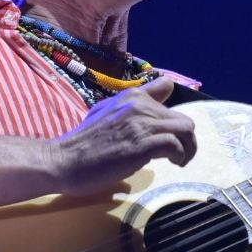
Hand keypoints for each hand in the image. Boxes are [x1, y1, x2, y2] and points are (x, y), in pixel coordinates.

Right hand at [50, 76, 197, 193]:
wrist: (64, 160)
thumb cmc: (84, 143)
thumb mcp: (106, 113)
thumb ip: (129, 107)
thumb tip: (149, 100)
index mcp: (131, 96)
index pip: (167, 88)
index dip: (173, 114)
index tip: (170, 131)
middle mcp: (139, 105)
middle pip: (183, 118)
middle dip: (185, 139)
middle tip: (177, 154)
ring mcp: (141, 124)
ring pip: (185, 129)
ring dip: (187, 148)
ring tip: (178, 160)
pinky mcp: (142, 144)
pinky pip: (176, 144)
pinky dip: (178, 156)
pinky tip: (171, 163)